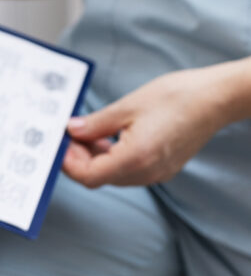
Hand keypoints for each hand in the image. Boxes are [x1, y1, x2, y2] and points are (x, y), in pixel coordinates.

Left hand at [62, 66, 239, 187]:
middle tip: (70, 135)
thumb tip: (71, 131)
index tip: (60, 144)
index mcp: (134, 158)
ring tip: (90, 133)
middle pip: (100, 178)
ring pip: (114, 176)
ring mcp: (157, 174)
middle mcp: (146, 173)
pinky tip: (110, 137)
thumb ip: (95, 123)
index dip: (69, 163)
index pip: (89, 176)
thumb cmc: (176, 97)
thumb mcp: (127, 106)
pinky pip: (130, 171)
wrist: (216, 99)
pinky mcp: (163, 169)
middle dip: (80, 159)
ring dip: (97, 158)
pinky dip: (114, 158)